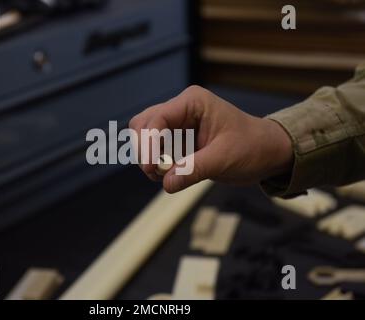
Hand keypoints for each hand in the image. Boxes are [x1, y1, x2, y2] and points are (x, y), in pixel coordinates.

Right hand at [129, 85, 293, 192]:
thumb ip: (194, 169)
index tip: (151, 169)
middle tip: (155, 173)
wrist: (266, 153)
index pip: (158, 119)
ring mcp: (177, 123)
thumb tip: (167, 183)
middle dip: (144, 149)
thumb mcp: (224, 158)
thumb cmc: (252, 147)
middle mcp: (181, 109)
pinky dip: (156, 163)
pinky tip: (170, 173)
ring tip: (164, 175)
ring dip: (149, 157)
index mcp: (193, 102)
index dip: (149, 144)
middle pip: (143, 124)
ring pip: (145, 136)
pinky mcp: (177, 140)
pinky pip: (155, 150)